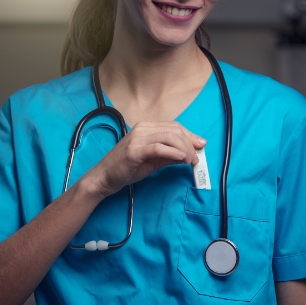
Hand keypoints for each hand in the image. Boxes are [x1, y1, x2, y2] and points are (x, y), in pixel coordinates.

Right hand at [88, 121, 205, 196]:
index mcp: (146, 127)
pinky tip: (180, 159)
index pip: (174, 127)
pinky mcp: (134, 150)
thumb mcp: (153, 160)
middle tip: (195, 158)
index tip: (201, 146)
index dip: (190, 136)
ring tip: (189, 161)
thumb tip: (190, 153)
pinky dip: (173, 152)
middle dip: (189, 144)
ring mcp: (137, 138)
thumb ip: (170, 155)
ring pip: (169, 137)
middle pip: (174, 130)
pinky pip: (159, 148)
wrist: (104, 177)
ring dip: (183, 149)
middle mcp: (142, 128)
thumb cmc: (127, 168)